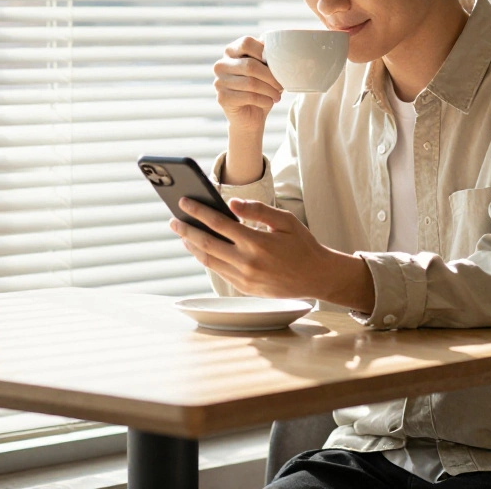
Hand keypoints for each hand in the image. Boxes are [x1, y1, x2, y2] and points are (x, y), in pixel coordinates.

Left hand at [169, 197, 374, 312]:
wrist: (317, 277)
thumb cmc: (302, 245)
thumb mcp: (285, 221)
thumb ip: (258, 210)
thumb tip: (232, 203)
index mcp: (257, 242)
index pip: (219, 223)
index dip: (198, 211)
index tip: (184, 202)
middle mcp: (248, 262)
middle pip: (207, 244)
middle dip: (187, 230)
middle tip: (173, 220)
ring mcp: (245, 278)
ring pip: (209, 261)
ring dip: (193, 247)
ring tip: (182, 235)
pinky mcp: (246, 288)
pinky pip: (219, 272)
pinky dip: (206, 260)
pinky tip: (201, 250)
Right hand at [213, 36, 282, 134]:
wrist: (250, 116)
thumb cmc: (260, 88)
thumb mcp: (265, 69)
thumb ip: (267, 56)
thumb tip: (279, 48)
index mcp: (231, 51)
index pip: (246, 43)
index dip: (264, 52)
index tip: (277, 64)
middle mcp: (221, 65)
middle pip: (250, 65)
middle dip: (271, 76)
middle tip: (281, 85)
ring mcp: (219, 81)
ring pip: (251, 83)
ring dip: (270, 90)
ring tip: (277, 95)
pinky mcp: (222, 98)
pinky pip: (249, 97)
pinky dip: (264, 100)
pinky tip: (269, 102)